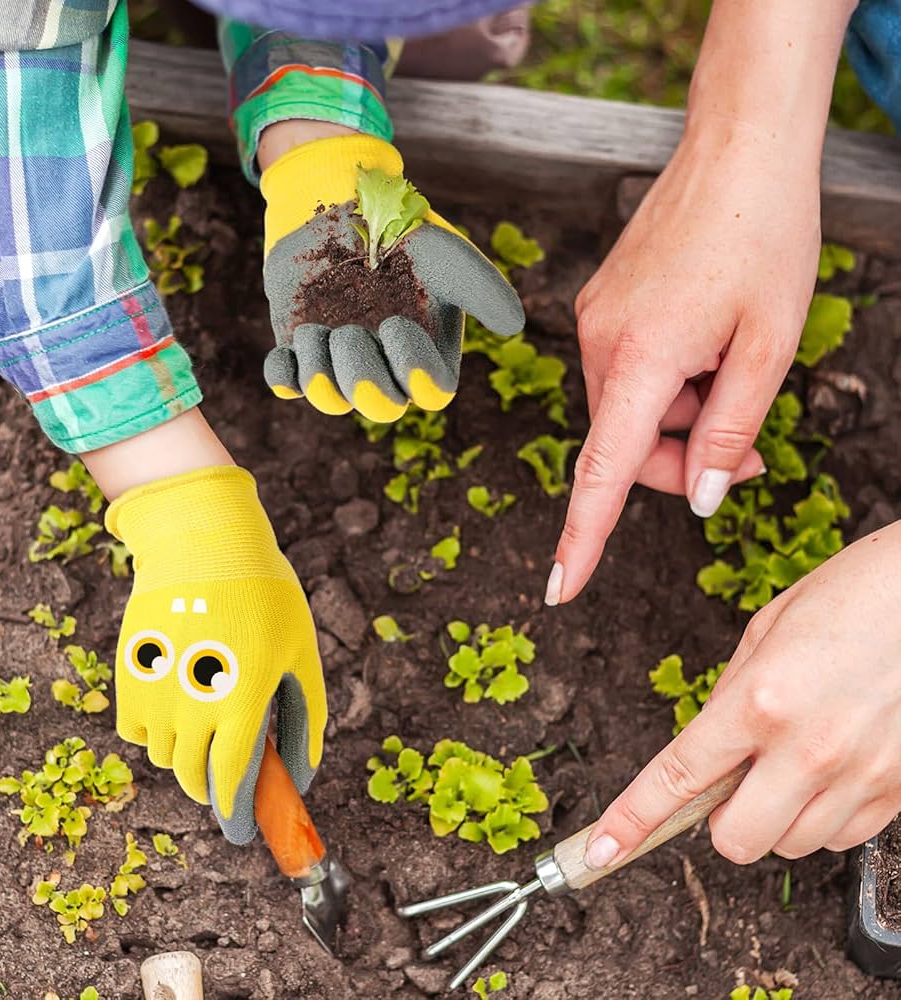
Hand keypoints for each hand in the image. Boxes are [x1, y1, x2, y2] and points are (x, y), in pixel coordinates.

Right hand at [105, 465, 326, 844]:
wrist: (202, 543)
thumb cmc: (264, 594)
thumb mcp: (301, 649)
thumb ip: (306, 712)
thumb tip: (302, 769)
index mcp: (244, 698)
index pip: (234, 778)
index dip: (238, 811)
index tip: (242, 829)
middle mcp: (195, 703)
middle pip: (194, 777)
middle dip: (213, 790)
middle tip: (228, 781)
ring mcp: (156, 691)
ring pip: (164, 758)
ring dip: (187, 760)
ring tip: (208, 732)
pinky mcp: (130, 676)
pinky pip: (137, 731)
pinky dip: (157, 735)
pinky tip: (179, 709)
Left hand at [259, 134, 523, 421]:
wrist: (341, 204)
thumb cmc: (402, 233)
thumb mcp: (446, 254)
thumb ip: (483, 288)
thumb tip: (515, 326)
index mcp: (426, 353)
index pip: (429, 392)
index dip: (413, 369)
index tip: (394, 323)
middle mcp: (386, 368)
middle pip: (381, 408)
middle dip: (361, 378)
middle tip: (347, 332)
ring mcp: (341, 364)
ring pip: (331, 401)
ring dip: (321, 371)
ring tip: (315, 328)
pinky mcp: (301, 353)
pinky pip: (287, 385)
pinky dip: (283, 375)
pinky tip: (290, 344)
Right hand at [546, 124, 818, 604]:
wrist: (736, 148)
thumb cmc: (764, 238)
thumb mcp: (769, 346)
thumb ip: (731, 431)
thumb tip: (701, 500)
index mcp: (641, 358)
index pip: (602, 472)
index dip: (584, 537)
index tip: (559, 588)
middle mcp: (599, 343)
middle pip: (625, 444)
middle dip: (680, 459)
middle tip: (745, 446)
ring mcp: (593, 321)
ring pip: (629, 409)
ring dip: (678, 413)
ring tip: (731, 362)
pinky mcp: (600, 306)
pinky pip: (626, 371)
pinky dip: (665, 380)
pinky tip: (705, 337)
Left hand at [583, 522, 900, 870]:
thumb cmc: (851, 597)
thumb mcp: (765, 631)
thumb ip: (729, 698)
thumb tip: (705, 750)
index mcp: (759, 700)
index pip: (678, 778)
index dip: (632, 820)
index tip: (603, 847)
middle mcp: (808, 748)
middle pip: (735, 840)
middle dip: (721, 820)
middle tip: (734, 779)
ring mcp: (861, 776)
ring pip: (789, 846)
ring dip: (775, 817)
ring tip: (792, 760)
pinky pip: (843, 837)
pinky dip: (823, 816)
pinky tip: (830, 768)